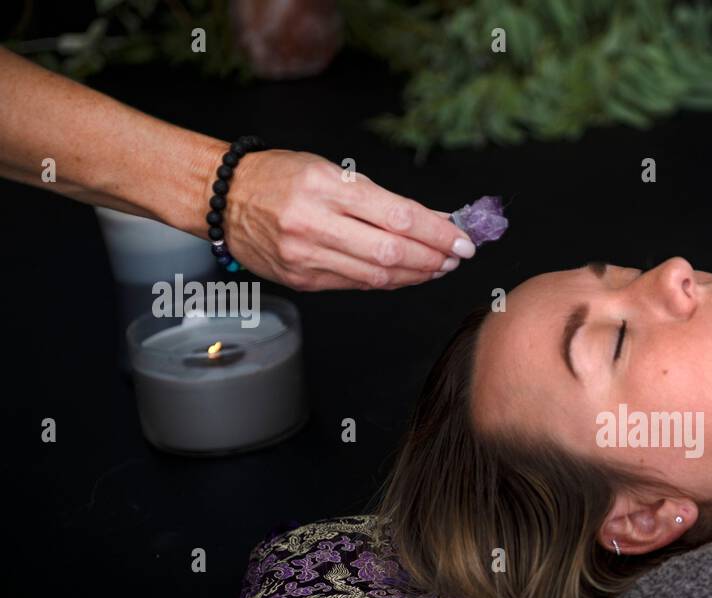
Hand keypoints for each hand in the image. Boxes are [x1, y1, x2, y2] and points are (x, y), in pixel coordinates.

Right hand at [220, 149, 475, 290]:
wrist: (222, 197)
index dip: (437, 232)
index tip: (463, 238)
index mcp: (324, 187)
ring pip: (377, 275)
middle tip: (456, 256)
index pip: (397, 216)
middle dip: (433, 258)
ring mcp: (306, 256)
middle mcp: (313, 223)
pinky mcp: (302, 280)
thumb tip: (434, 220)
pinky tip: (407, 274)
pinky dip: (388, 281)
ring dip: (416, 274)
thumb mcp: (331, 171)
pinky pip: (357, 285)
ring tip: (438, 267)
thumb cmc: (279, 177)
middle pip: (391, 251)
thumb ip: (382, 199)